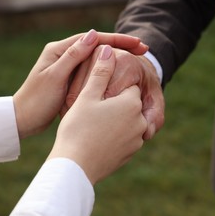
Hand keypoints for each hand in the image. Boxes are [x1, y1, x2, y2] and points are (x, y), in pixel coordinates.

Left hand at [13, 30, 147, 138]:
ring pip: (97, 57)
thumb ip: (73, 56)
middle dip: (121, 45)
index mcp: (59, 49)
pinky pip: (93, 69)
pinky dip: (108, 69)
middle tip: (143, 49)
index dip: (117, 40)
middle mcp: (64, 54)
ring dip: (117, 56)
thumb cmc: (37, 100)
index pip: (94, 39)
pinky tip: (121, 73)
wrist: (23, 119)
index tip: (137, 43)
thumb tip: (93, 35)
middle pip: (98, 45)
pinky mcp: (71, 78)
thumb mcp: (55, 77)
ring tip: (137, 58)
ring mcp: (68, 66)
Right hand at [49, 45, 146, 184]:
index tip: (98, 91)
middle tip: (93, 108)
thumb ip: (101, 72)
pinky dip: (114, 136)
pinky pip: (124, 138)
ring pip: (127, 121)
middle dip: (115, 102)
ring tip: (93, 122)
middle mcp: (139, 121)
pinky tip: (97, 137)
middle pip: (128, 104)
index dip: (112, 86)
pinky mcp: (129, 154)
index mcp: (131, 103)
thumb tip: (108, 48)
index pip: (128, 86)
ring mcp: (136, 140)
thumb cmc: (78, 128)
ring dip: (115, 119)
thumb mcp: (87, 96)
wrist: (75, 167)